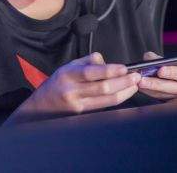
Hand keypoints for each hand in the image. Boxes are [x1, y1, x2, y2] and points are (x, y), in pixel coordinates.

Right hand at [5, 52, 140, 124]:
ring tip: (135, 85)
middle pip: (102, 88)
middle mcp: (72, 91)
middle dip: (123, 82)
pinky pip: (103, 106)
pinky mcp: (82, 115)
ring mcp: (77, 105)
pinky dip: (116, 99)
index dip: (110, 71)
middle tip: (136, 76)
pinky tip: (125, 93)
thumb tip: (106, 62)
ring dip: (124, 92)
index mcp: (67, 75)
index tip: (124, 68)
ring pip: (106, 100)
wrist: (40, 108)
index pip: (91, 72)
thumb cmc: (56, 84)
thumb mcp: (67, 67)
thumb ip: (87, 62)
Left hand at [137, 51, 176, 100]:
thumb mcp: (160, 59)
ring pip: (175, 90)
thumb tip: (148, 61)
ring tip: (142, 80)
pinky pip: (165, 98)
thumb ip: (155, 58)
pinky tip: (141, 87)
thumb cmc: (162, 67)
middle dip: (173, 73)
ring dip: (158, 85)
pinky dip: (152, 92)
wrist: (155, 81)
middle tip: (159, 69)